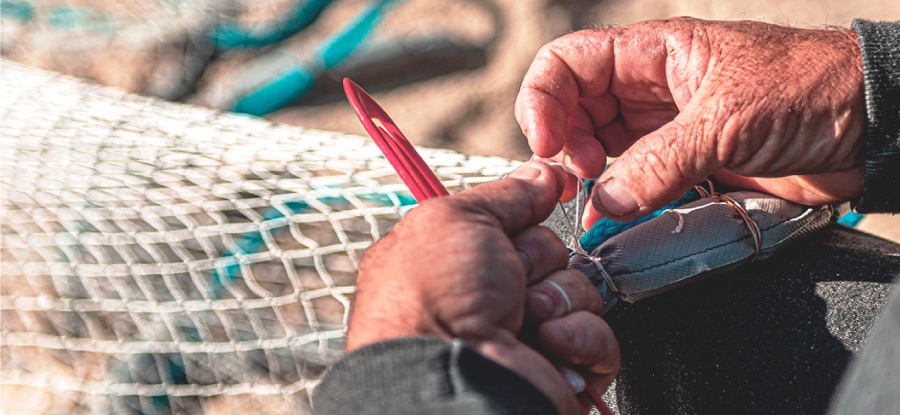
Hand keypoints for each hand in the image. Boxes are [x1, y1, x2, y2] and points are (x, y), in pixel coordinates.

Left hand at [347, 161, 619, 413]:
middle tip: (511, 279)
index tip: (542, 200)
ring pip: (580, 291)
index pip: (514, 223)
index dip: (528, 213)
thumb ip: (506, 194)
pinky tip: (552, 344)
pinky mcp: (559, 368)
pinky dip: (580, 337)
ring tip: (527, 317)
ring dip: (559, 298)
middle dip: (538, 260)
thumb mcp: (459, 218)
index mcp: (457, 263)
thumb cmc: (434, 299)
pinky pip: (599, 336)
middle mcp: (487, 299)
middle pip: (551, 253)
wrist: (452, 375)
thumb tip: (542, 175)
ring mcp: (524, 335)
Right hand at [515, 17, 864, 228]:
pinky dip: (624, 205)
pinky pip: (638, 185)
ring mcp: (667, 130)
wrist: (872, 125)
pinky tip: (625, 220)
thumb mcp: (727, 119)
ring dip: (594, 181)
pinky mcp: (688, 167)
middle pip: (576, 111)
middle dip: (567, 145)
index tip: (547, 143)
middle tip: (582, 178)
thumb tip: (606, 202)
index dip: (544, 99)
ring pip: (604, 152)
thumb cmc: (811, 88)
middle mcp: (651, 90)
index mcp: (655, 53)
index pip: (569, 64)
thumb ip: (660, 163)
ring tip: (602, 207)